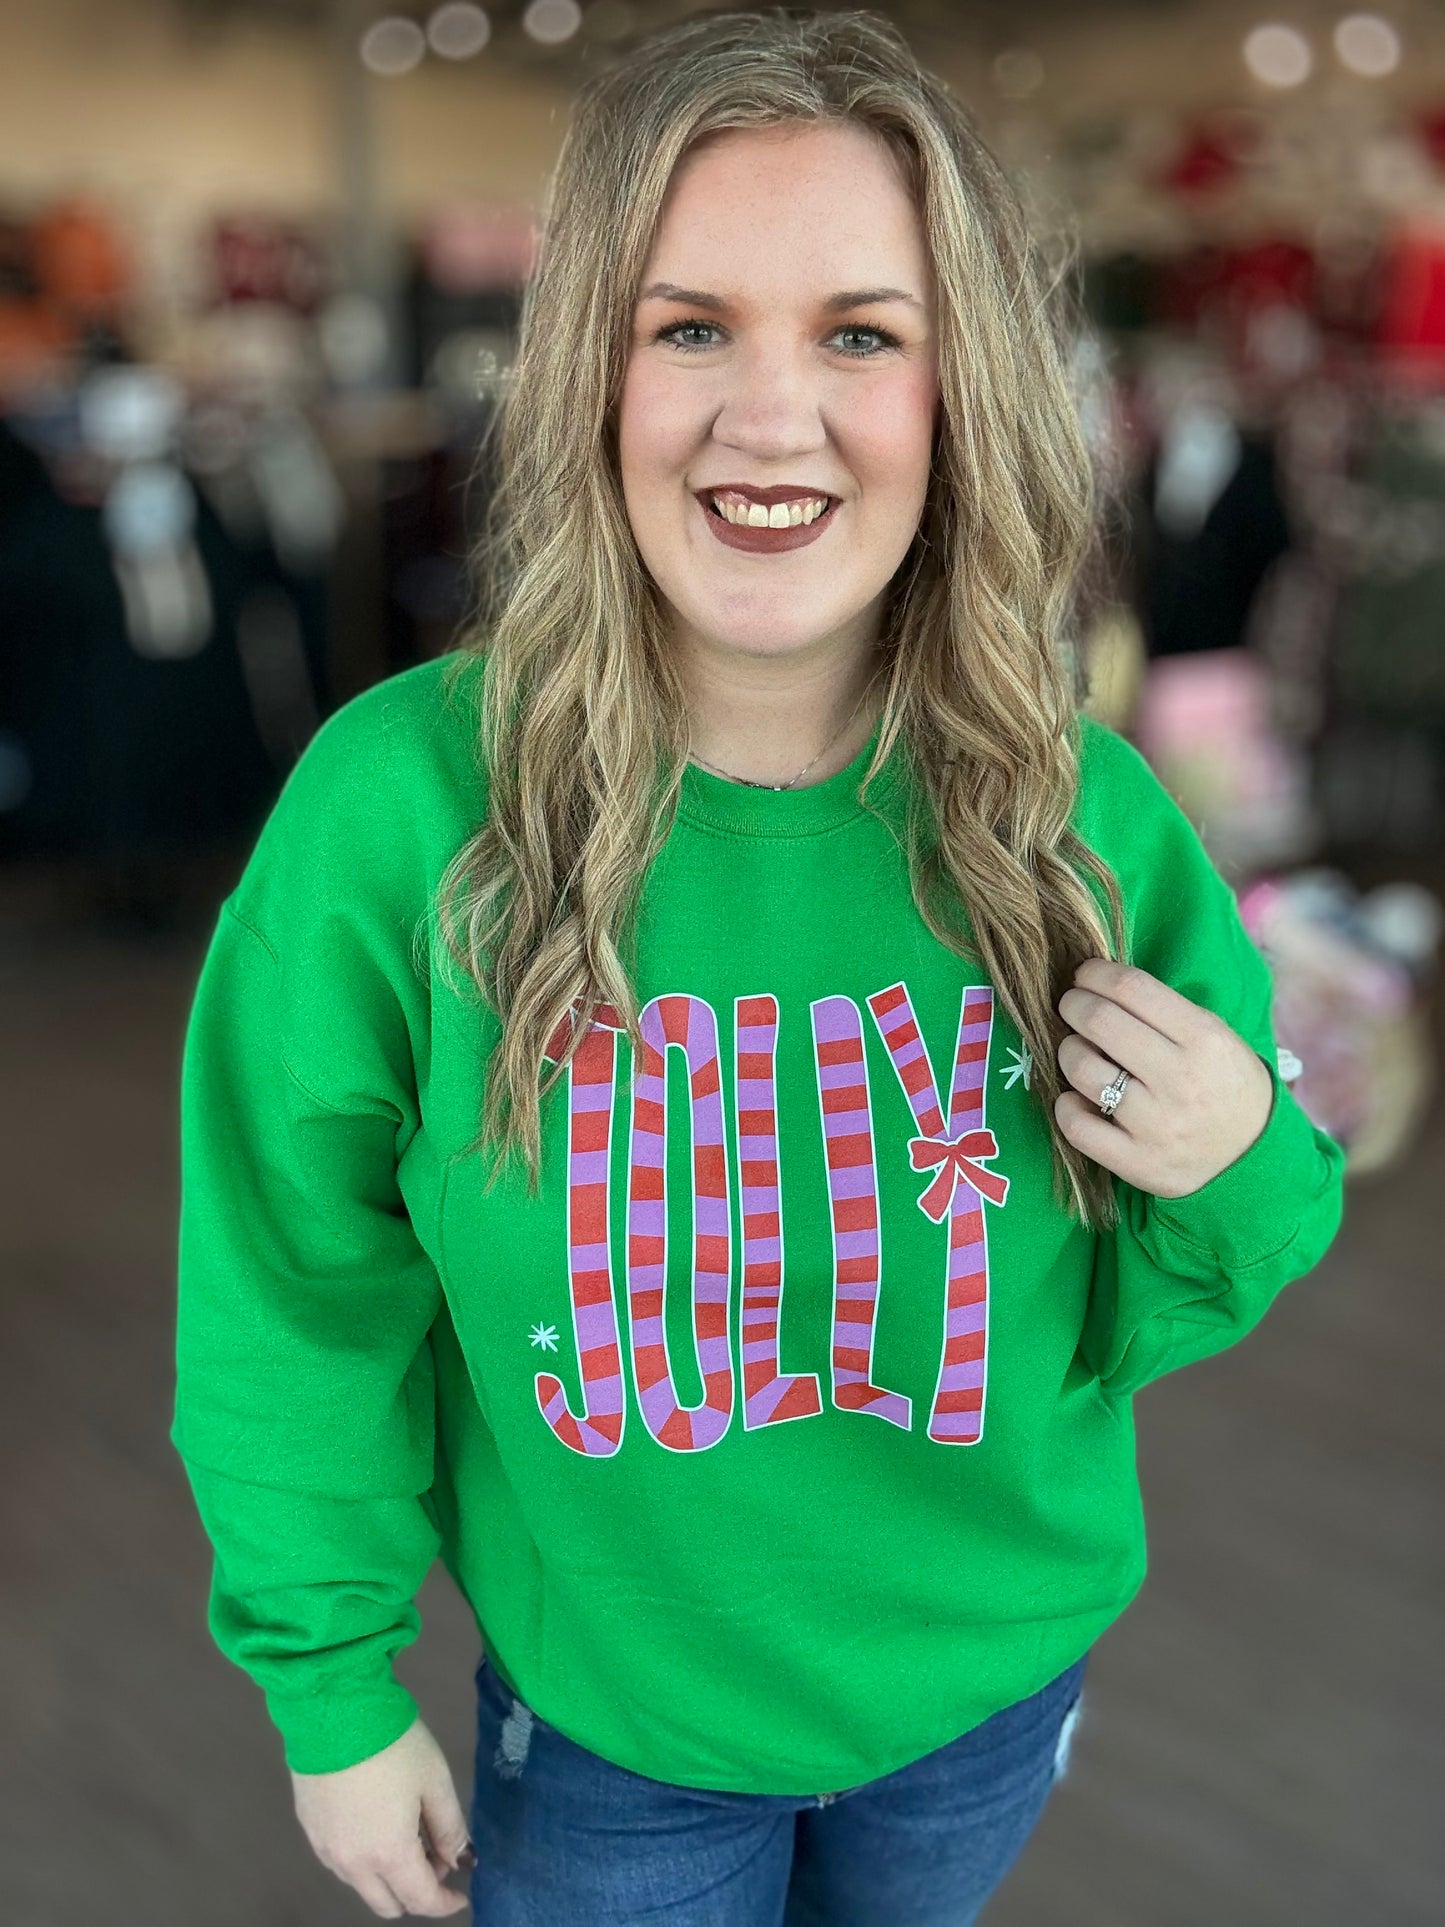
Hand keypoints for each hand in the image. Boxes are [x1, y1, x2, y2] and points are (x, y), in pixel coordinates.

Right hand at [290, 1716, 473, 1917]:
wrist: (333, 1711)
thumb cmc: (394, 1744)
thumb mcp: (435, 1780)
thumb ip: (451, 1828)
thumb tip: (460, 1861)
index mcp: (389, 1854)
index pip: (420, 1900)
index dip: (445, 1903)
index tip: (461, 1894)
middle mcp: (353, 1864)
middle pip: (387, 1905)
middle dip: (416, 1892)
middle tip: (435, 1855)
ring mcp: (325, 1849)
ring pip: (362, 1885)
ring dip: (388, 1876)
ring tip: (407, 1832)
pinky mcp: (309, 1829)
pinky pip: (341, 1862)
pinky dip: (364, 1859)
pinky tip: (375, 1822)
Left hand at [1054, 957, 1273, 1200]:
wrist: (1253, 1155)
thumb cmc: (1224, 1083)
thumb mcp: (1215, 1036)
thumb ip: (1164, 1011)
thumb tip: (1098, 984)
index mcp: (1204, 1039)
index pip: (1132, 988)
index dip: (1096, 974)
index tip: (1084, 975)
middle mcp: (1180, 1080)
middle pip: (1099, 1021)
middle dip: (1073, 1004)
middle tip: (1072, 1006)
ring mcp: (1157, 1125)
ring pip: (1080, 1070)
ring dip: (1069, 1051)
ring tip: (1077, 1051)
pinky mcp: (1137, 1162)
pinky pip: (1076, 1126)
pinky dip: (1066, 1105)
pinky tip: (1078, 1098)